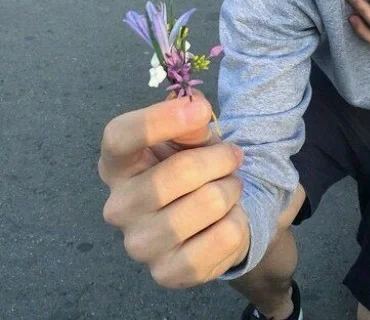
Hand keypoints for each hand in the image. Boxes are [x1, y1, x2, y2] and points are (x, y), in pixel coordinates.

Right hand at [98, 92, 249, 287]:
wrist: (208, 219)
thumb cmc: (192, 167)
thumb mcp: (191, 137)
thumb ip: (190, 121)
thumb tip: (194, 110)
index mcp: (117, 164)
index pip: (120, 137)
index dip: (160, 119)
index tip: (200, 110)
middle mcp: (118, 206)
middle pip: (176, 172)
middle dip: (219, 159)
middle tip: (232, 158)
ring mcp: (139, 244)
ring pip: (207, 203)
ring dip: (231, 188)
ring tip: (228, 188)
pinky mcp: (167, 273)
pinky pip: (223, 237)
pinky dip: (237, 220)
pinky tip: (226, 219)